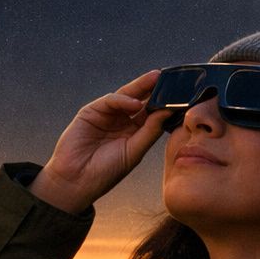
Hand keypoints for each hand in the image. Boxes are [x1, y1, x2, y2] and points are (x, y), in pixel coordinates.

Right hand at [30, 70, 166, 213]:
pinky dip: (122, 99)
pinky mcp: (91, 112)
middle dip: (155, 88)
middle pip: (142, 99)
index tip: (183, 94)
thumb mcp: (134, 152)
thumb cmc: (105, 172)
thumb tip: (169, 112)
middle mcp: (122, 120)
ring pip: (127, 95)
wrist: (76, 181)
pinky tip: (134, 103)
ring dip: (142, 86)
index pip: (153, 112)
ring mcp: (107, 115)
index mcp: (135, 132)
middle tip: (170, 77)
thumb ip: (150, 131)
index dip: (166, 103)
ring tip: (157, 80)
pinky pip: (110, 101)